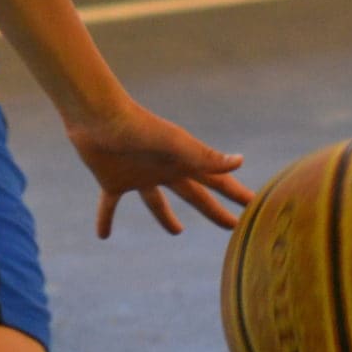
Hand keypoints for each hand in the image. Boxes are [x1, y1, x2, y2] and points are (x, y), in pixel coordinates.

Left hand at [67, 95, 254, 238]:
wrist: (96, 116)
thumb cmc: (137, 126)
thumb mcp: (174, 143)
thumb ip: (205, 156)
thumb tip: (240, 161)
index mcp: (181, 162)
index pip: (216, 182)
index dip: (236, 194)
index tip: (255, 206)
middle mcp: (163, 170)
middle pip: (194, 195)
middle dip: (213, 210)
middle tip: (231, 225)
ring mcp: (137, 176)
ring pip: (156, 202)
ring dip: (165, 217)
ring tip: (176, 232)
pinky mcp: (112, 180)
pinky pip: (110, 205)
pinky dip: (106, 219)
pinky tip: (102, 236)